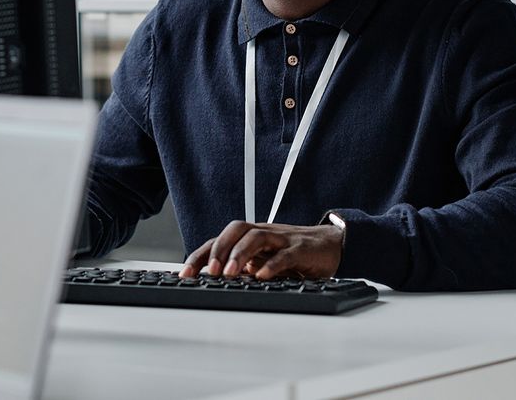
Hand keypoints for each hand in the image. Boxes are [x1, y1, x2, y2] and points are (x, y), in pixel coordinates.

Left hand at [179, 220, 343, 279]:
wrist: (331, 244)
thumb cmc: (293, 254)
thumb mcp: (264, 262)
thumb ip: (243, 269)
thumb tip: (215, 285)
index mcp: (250, 238)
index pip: (219, 241)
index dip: (200, 255)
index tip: (184, 275)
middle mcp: (264, 234)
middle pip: (235, 231)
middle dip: (218, 250)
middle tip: (208, 273)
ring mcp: (282, 239)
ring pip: (256, 237)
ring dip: (240, 254)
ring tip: (230, 273)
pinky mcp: (301, 249)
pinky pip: (285, 254)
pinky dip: (272, 265)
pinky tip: (262, 276)